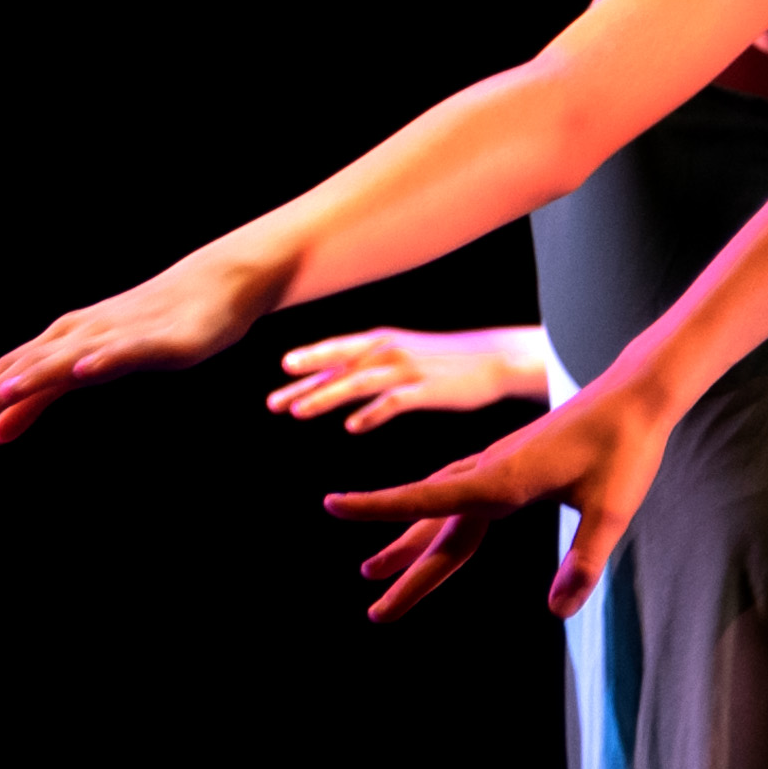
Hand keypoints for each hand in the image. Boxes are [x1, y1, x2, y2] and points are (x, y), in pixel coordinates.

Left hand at [0, 256, 277, 440]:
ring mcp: (117, 333)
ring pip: (68, 356)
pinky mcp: (155, 338)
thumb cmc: (150, 327)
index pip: (11, 368)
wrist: (216, 285)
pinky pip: (123, 350)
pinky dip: (100, 358)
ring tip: (4, 395)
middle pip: (28, 364)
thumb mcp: (89, 365)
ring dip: (35, 374)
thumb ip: (43, 394)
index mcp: (63, 339)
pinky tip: (83, 370)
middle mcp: (81, 332)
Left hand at [267, 325, 540, 432]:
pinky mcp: (426, 391)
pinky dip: (371, 414)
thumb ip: (374, 366)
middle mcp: (389, 351)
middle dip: (304, 384)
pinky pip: (392, 403)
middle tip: (273, 403)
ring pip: (357, 383)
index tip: (283, 371)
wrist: (495, 360)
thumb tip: (342, 386)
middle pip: (338, 368)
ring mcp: (407, 370)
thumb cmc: (447, 361)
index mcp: (383, 341)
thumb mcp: (405, 354)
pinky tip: (352, 427)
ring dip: (325, 398)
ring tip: (298, 413)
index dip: (310, 359)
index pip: (337, 350)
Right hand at [328, 373, 669, 620]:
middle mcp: (491, 472)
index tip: (332, 505)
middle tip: (375, 611)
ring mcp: (498, 467)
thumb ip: (584, 561)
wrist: (636, 396)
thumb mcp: (612, 510)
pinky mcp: (511, 466)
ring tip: (374, 570)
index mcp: (504, 480)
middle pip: (435, 526)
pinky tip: (431, 529)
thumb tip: (557, 611)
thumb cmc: (625, 447)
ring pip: (442, 511)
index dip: (380, 507)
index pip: (428, 499)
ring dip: (410, 542)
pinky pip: (460, 497)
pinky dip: (437, 518)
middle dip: (404, 568)